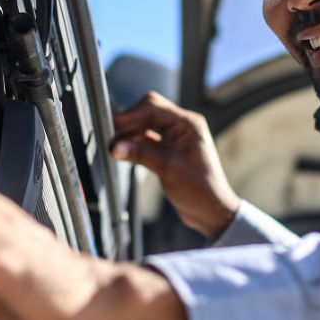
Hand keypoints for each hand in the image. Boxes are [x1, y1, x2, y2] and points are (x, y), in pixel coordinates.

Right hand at [111, 92, 239, 238]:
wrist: (211, 212)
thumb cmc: (199, 190)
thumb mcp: (168, 170)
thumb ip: (141, 155)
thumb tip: (115, 146)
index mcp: (188, 124)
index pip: (153, 108)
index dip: (130, 115)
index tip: (111, 124)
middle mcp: (182, 126)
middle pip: (147, 113)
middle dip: (128, 122)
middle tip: (108, 134)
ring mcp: (174, 138)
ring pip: (145, 126)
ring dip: (129, 134)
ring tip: (113, 146)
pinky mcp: (168, 150)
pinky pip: (146, 140)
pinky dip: (133, 145)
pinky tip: (122, 152)